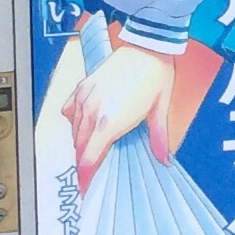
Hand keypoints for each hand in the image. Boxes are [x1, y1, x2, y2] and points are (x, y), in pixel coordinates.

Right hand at [66, 29, 177, 175]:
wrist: (148, 45)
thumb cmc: (156, 76)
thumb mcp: (159, 110)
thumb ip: (158, 138)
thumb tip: (164, 159)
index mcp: (109, 122)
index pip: (88, 159)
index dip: (86, 177)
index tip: (86, 189)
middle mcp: (91, 112)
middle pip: (80, 148)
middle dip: (87, 160)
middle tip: (95, 169)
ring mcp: (84, 98)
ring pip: (75, 131)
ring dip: (82, 142)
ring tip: (96, 147)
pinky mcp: (82, 86)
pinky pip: (70, 111)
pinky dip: (76, 121)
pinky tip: (88, 122)